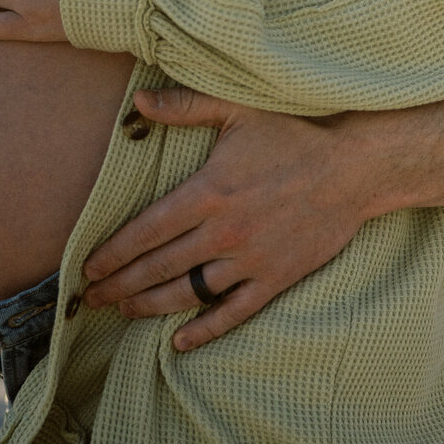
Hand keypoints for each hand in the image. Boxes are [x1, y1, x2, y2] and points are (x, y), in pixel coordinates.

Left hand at [82, 88, 372, 349]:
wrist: (356, 167)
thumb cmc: (296, 133)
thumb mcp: (239, 109)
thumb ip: (186, 106)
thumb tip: (138, 102)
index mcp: (209, 193)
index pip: (145, 231)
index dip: (112, 253)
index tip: (87, 268)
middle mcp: (224, 232)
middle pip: (158, 268)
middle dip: (119, 285)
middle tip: (91, 299)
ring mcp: (250, 260)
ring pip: (187, 294)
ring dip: (149, 306)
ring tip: (123, 311)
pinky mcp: (276, 278)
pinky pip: (233, 313)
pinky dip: (204, 330)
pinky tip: (179, 341)